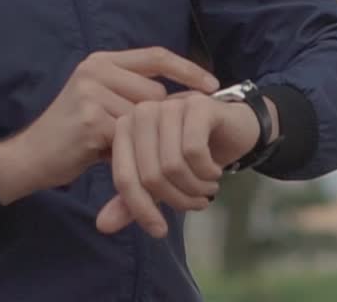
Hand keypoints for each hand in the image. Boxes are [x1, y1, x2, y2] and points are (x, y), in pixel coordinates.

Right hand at [0, 48, 217, 205]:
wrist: (32, 155)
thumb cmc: (72, 134)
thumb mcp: (100, 101)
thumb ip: (132, 93)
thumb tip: (182, 100)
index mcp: (101, 61)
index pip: (156, 56)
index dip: (188, 69)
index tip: (213, 86)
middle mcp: (96, 70)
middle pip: (154, 92)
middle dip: (156, 119)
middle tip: (138, 139)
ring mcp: (92, 92)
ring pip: (145, 116)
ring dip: (139, 138)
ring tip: (113, 146)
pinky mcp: (91, 119)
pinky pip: (130, 136)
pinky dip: (127, 151)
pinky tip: (104, 155)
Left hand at [95, 93, 271, 237]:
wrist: (233, 130)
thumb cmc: (190, 156)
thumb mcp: (159, 182)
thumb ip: (132, 201)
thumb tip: (103, 226)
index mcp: (125, 130)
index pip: (124, 178)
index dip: (141, 209)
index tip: (159, 231)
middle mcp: (141, 113)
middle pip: (150, 176)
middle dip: (177, 200)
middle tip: (196, 203)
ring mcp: (168, 106)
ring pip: (172, 166)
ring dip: (195, 188)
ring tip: (206, 188)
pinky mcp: (196, 106)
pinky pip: (194, 151)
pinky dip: (207, 171)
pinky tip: (214, 171)